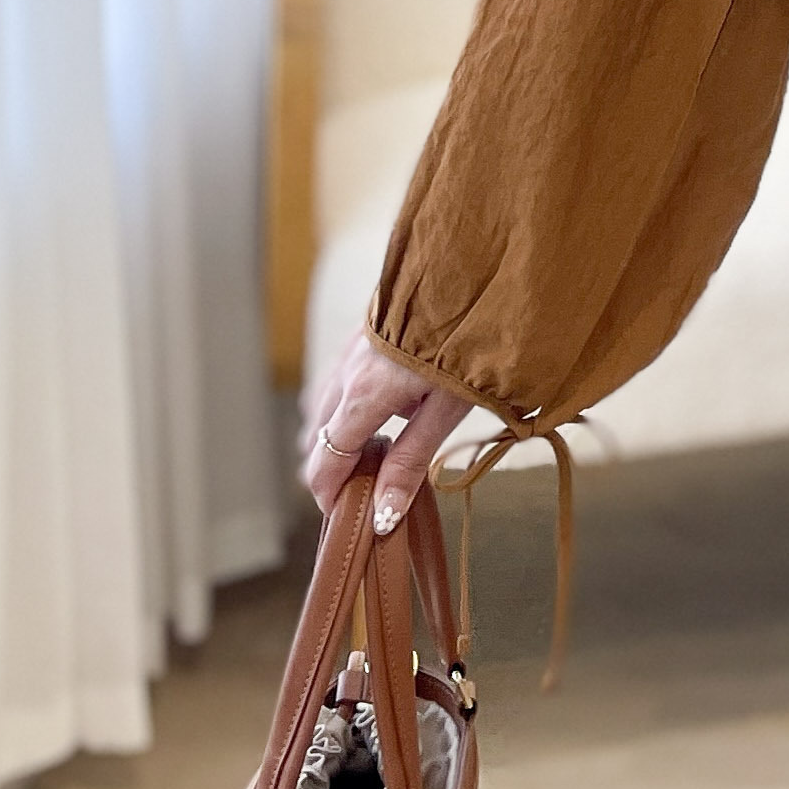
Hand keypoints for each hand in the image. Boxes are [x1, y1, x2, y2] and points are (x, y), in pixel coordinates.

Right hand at [302, 329, 467, 535]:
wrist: (471, 271)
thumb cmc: (467, 344)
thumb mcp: (447, 411)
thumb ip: (411, 462)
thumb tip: (382, 515)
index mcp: (362, 397)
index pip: (324, 461)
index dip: (328, 495)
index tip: (346, 518)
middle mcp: (345, 374)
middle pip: (316, 436)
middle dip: (333, 468)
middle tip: (368, 486)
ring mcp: (349, 351)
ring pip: (322, 406)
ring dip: (337, 435)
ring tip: (378, 450)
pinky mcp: (361, 333)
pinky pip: (336, 380)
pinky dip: (345, 405)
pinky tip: (384, 405)